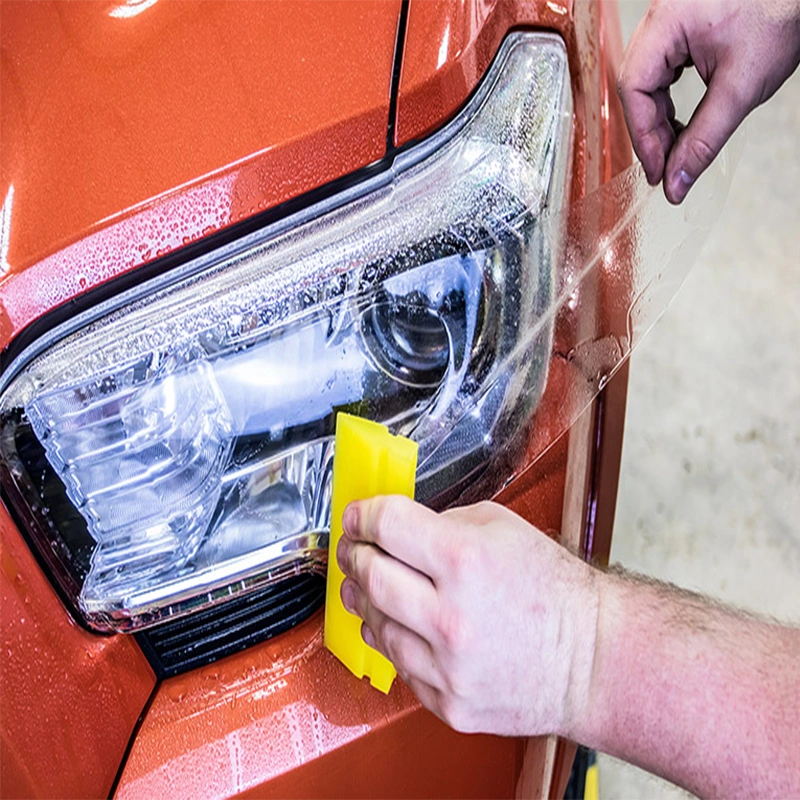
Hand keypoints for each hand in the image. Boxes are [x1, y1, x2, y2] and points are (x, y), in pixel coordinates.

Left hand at [336, 496, 598, 736]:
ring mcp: (448, 666)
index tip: (357, 517)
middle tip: (354, 549)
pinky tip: (397, 626)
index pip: (387, 526)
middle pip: (370, 576)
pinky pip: (401, 667)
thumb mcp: (502, 528)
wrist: (590, 658)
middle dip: (354, 555)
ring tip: (365, 587)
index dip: (363, 515)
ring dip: (364, 600)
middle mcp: (452, 615)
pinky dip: (393, 641)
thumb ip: (445, 524)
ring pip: (377, 626)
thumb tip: (399, 530)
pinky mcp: (450, 703)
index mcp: (466, 560)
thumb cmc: (552, 591)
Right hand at [618, 0, 799, 202]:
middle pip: (638, 86)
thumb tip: (677, 180)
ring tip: (675, 148)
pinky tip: (679, 120)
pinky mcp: (681, 25)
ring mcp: (670, 20)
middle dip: (651, 131)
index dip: (643, 136)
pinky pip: (662, 70)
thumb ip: (704, 139)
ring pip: (648, 81)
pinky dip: (669, 100)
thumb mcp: (741, 87)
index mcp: (666, 21)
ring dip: (659, 118)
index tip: (658, 171)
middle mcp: (661, 17)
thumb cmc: (781, 12)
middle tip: (667, 167)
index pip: (635, 88)